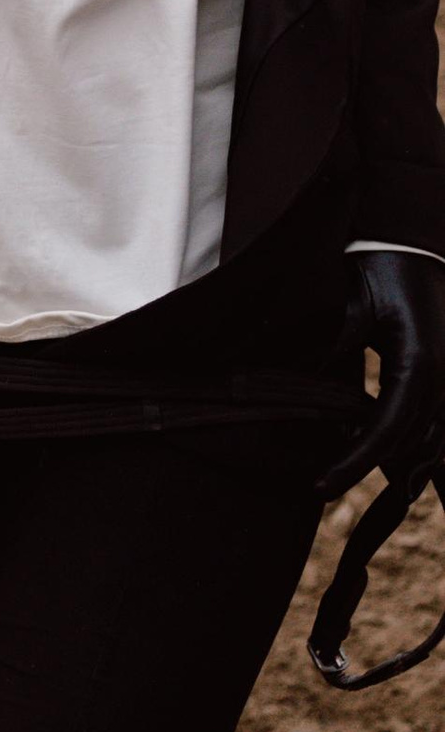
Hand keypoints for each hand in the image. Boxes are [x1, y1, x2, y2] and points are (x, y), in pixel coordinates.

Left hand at [318, 249, 444, 503]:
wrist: (413, 246)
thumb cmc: (381, 272)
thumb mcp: (353, 309)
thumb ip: (332, 349)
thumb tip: (300, 386)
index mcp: (418, 364)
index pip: (385, 429)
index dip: (353, 461)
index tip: (321, 484)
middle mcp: (442, 380)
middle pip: (408, 444)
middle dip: (366, 466)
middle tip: (322, 482)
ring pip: (427, 442)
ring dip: (391, 461)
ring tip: (342, 471)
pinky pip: (433, 425)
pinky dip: (406, 443)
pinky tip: (377, 452)